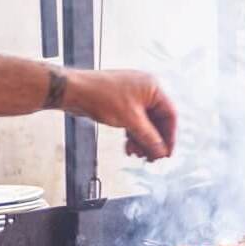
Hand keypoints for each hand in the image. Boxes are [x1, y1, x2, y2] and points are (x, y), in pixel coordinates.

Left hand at [62, 69, 176, 161]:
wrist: (74, 91)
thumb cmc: (101, 96)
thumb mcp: (130, 121)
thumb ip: (149, 137)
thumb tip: (161, 151)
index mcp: (153, 87)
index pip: (170, 115)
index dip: (169, 137)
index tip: (166, 153)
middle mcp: (145, 90)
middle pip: (157, 121)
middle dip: (153, 140)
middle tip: (151, 158)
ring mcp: (133, 96)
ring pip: (145, 123)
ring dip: (142, 140)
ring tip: (136, 153)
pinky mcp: (122, 103)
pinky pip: (134, 121)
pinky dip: (132, 135)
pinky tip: (128, 146)